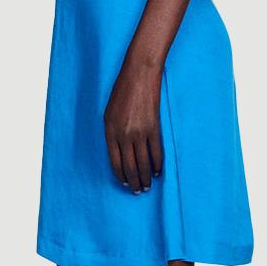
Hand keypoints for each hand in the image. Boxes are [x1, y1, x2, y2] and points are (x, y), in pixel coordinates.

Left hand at [103, 58, 163, 191]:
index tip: (126, 184)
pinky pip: (156, 152)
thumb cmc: (122, 92)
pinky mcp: (154, 128)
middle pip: (130, 166)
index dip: (121, 176)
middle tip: (138, 191)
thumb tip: (119, 153)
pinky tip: (157, 171)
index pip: (115, 162)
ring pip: (143, 163)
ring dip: (146, 177)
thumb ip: (112, 134)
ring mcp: (140, 132)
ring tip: (148, 186)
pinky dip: (157, 164)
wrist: (139, 75)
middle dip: (134, 181)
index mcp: (110, 132)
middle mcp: (124, 135)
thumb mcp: (109, 113)